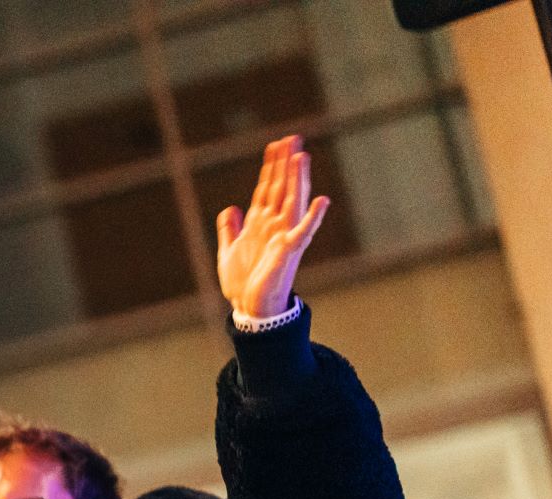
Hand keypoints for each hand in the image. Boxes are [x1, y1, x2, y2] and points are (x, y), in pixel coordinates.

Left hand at [216, 135, 329, 320]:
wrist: (249, 308)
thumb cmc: (242, 283)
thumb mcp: (229, 252)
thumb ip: (229, 229)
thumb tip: (231, 208)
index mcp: (259, 223)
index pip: (266, 187)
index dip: (270, 166)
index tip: (274, 144)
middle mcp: (274, 225)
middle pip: (281, 187)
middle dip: (285, 163)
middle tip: (291, 137)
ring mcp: (283, 235)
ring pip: (292, 201)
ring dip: (298, 179)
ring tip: (302, 156)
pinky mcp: (289, 251)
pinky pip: (304, 231)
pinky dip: (313, 216)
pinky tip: (322, 200)